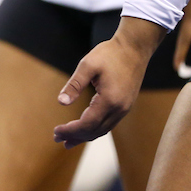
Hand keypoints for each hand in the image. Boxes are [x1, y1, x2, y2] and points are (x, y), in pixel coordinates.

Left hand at [53, 17, 163, 146]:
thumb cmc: (109, 54)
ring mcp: (124, 109)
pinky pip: (108, 124)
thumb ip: (74, 84)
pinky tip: (85, 129)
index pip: (87, 124)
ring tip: (68, 141)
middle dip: (75, 136)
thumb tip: (61, 102)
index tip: (56, 131)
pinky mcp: (125, 105)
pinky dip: (94, 130)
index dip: (71, 130)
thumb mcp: (87, 65)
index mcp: (110, 100)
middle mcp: (119, 109)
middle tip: (56, 138)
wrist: (134, 48)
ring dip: (85, 136)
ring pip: (103, 130)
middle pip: (95, 131)